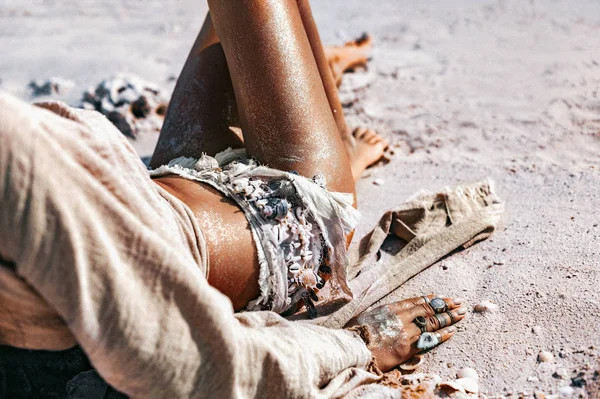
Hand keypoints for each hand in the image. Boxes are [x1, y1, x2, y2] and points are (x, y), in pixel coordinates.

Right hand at [346, 295, 465, 371]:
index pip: (416, 301)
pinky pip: (430, 340)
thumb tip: (390, 315)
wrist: (353, 348)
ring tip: (461, 314)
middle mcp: (401, 317)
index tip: (441, 297)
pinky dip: (442, 334)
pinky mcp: (409, 348)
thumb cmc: (355, 333)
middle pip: (429, 309)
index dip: (431, 299)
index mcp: (391, 308)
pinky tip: (451, 331)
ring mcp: (407, 332)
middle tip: (458, 302)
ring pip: (433, 322)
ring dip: (449, 317)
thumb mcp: (368, 316)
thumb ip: (383, 314)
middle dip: (445, 305)